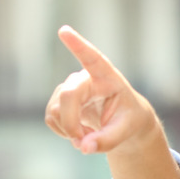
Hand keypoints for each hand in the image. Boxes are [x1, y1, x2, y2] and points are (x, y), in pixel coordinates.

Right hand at [45, 26, 161, 155]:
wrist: (122, 121)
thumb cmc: (128, 119)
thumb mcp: (127, 131)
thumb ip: (109, 140)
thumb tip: (84, 147)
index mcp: (107, 77)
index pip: (92, 58)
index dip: (78, 45)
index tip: (64, 30)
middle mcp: (84, 78)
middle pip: (67, 96)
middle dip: (71, 123)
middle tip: (82, 143)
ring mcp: (68, 88)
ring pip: (55, 111)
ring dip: (70, 130)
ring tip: (90, 135)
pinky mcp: (57, 101)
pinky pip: (51, 119)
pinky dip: (64, 131)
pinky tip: (78, 131)